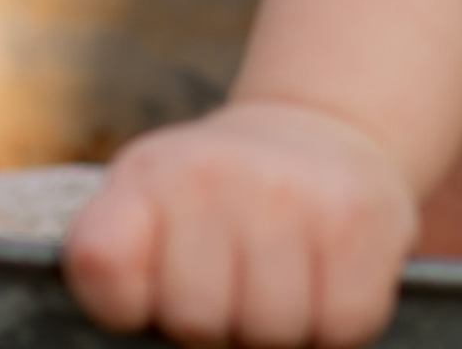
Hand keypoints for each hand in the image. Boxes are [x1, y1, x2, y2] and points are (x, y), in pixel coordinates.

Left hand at [62, 100, 416, 346]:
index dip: (128, 304)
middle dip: (216, 326)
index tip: (154, 289)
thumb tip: (168, 330)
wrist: (317, 132)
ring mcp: (291, 190)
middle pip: (196, 321)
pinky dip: (336, 324)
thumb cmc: (215, 205)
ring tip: (278, 282)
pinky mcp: (360, 215)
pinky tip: (324, 280)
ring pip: (272, 330)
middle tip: (231, 287)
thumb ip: (118, 269)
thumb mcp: (145, 210)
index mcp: (145, 175)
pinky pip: (344, 324)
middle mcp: (214, 171)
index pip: (100, 266)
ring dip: (279, 329)